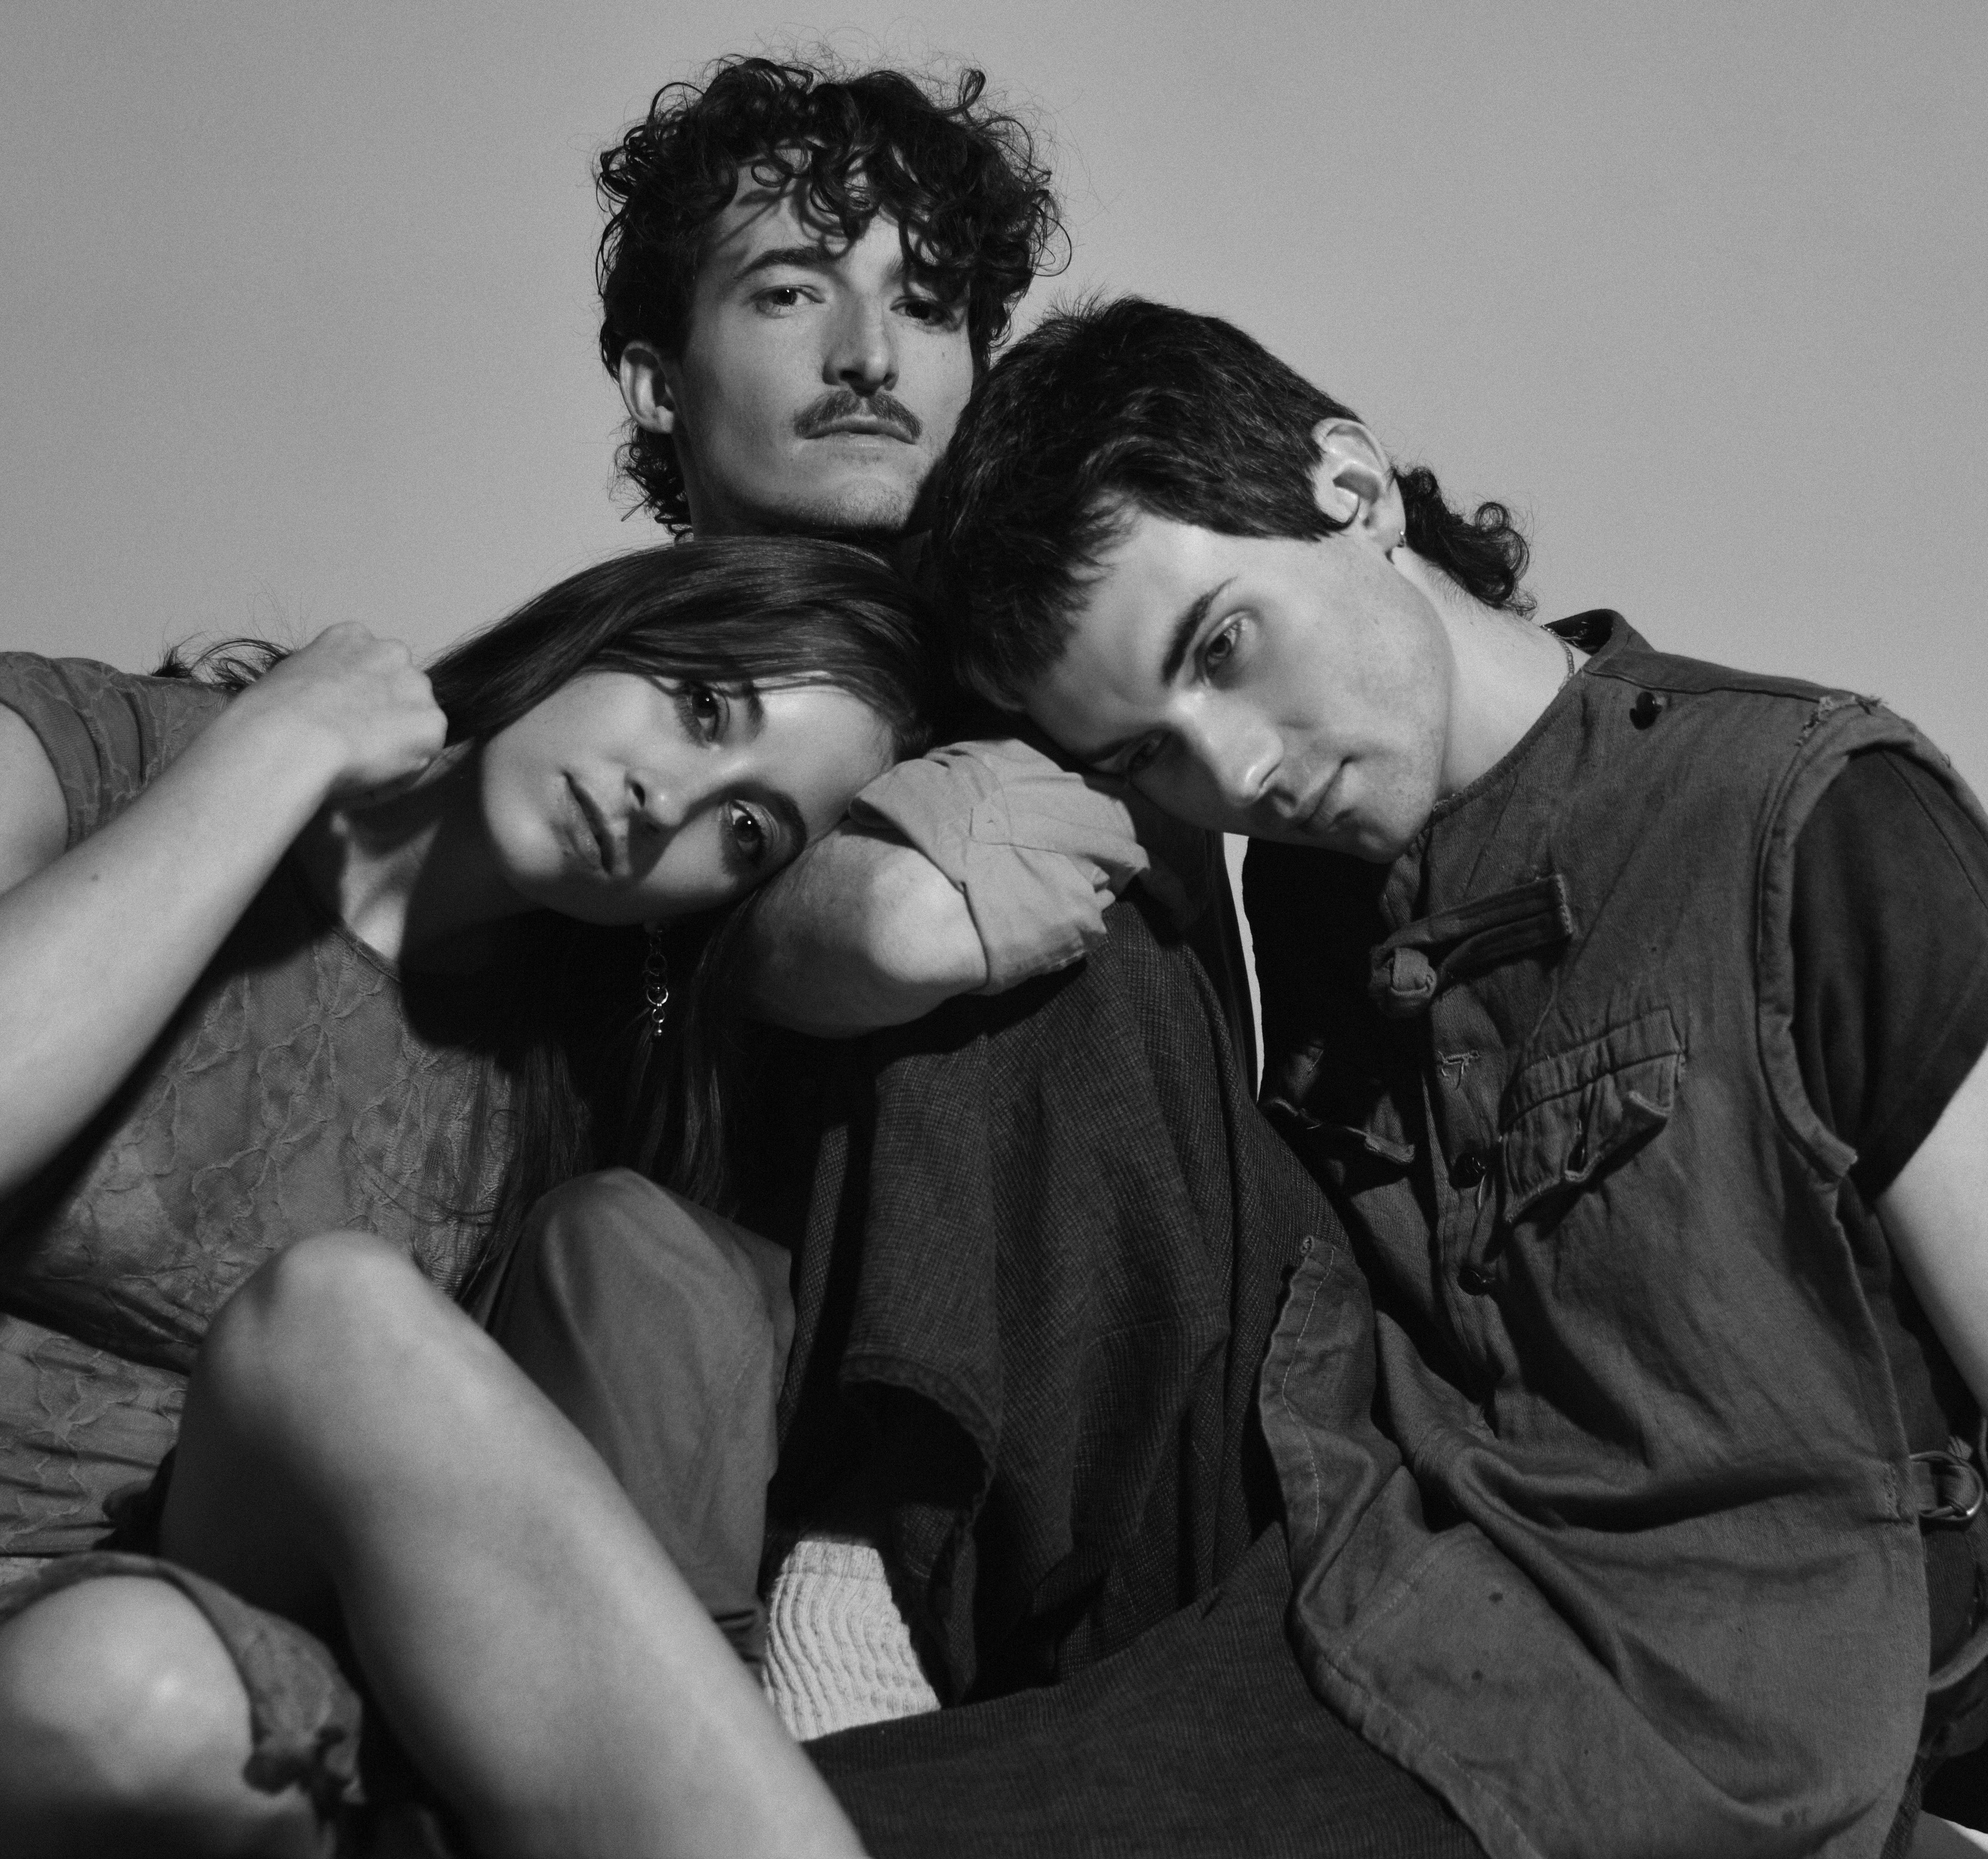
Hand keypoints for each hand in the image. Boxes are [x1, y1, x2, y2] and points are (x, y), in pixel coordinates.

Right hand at [229, 623, 447, 804]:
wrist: (289, 739)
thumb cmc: (270, 716)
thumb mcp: (287, 681)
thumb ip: (317, 687)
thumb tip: (317, 708)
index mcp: (351, 637)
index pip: (368, 670)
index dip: (355, 702)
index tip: (336, 722)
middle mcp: (391, 653)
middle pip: (398, 693)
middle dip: (381, 720)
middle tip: (349, 749)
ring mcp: (416, 687)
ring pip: (411, 728)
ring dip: (391, 749)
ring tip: (352, 766)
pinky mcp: (432, 724)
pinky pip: (418, 760)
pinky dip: (396, 778)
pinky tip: (365, 778)